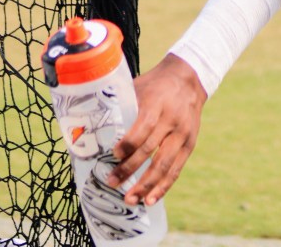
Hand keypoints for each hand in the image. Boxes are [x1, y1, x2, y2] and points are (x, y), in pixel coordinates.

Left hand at [108, 53, 206, 205]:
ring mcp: (182, 134)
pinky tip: (149, 200)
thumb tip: (91, 125)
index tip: (114, 155)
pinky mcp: (189, 144)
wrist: (189, 79)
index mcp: (157, 103)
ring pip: (164, 164)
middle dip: (130, 168)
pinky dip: (163, 187)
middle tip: (112, 182)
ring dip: (146, 185)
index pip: (144, 126)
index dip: (129, 143)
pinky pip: (176, 169)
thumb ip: (122, 106)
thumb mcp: (139, 87)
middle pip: (151, 148)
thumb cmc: (155, 85)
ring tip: (130, 199)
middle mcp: (172, 120)